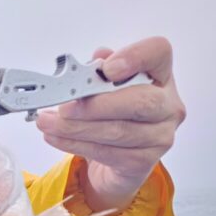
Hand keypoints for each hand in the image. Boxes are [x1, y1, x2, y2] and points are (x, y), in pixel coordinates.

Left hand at [35, 38, 185, 211]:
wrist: (116, 161)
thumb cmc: (112, 116)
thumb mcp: (104, 89)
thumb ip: (99, 72)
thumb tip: (93, 61)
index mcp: (160, 76)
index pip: (159, 53)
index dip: (135, 57)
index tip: (107, 68)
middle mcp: (168, 106)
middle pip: (140, 101)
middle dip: (96, 105)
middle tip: (64, 106)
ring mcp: (160, 136)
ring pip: (118, 131)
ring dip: (75, 128)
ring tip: (48, 123)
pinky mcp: (143, 163)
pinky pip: (106, 153)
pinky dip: (75, 144)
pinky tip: (56, 137)